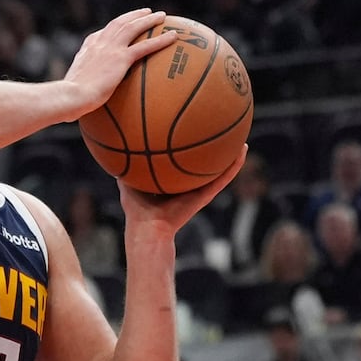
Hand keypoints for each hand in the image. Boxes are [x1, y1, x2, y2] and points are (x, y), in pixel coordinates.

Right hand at [62, 9, 175, 116]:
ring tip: (162, 16)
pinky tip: (174, 37)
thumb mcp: (75, 85)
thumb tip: (86, 96)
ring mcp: (111, 49)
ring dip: (149, 20)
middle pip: (120, 23)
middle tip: (147, 12)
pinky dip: (161, 40)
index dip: (115, 27)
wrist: (71, 95)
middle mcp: (100, 43)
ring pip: (133, 27)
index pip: (103, 32)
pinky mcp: (121, 59)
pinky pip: (145, 46)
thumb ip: (84, 83)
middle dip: (134, 15)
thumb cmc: (71, 98)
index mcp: (88, 47)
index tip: (124, 24)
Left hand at [119, 144, 247, 236]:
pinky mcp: (204, 196)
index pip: (185, 165)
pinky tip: (242, 151)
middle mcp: (189, 187)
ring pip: (219, 172)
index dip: (191, 151)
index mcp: (174, 183)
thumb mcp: (129, 181)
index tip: (196, 132)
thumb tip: (118, 144)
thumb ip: (126, 164)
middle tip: (223, 132)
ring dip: (231, 157)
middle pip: (204, 167)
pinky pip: (222, 179)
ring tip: (241, 140)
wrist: (148, 228)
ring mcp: (199, 191)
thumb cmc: (136, 209)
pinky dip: (234, 166)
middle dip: (213, 152)